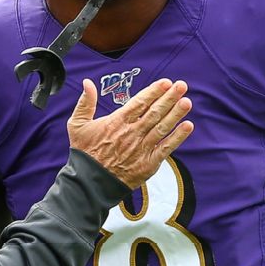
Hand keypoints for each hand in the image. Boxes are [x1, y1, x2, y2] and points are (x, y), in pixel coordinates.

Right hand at [67, 78, 193, 188]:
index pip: (139, 102)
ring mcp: (141, 148)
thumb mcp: (77, 124)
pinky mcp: (148, 164)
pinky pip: (166, 148)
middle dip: (169, 98)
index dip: (154, 91)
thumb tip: (87, 82)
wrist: (89, 183)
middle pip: (154, 112)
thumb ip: (85, 103)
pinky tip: (187, 126)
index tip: (166, 83)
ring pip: (162, 127)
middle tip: (182, 86)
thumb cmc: (84, 153)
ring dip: (176, 114)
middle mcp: (132, 133)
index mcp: (117, 122)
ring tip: (187, 102)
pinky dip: (178, 137)